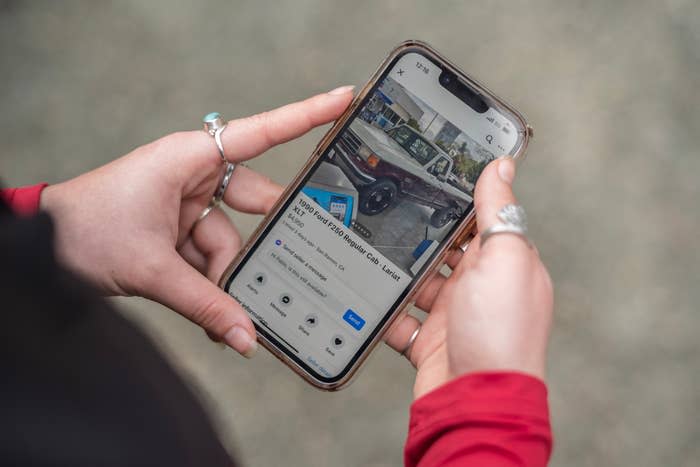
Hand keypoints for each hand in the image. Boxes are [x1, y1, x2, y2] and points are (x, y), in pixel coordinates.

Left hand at [40, 86, 354, 357]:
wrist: (40, 251)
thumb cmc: (83, 232)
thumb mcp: (152, 268)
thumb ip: (206, 304)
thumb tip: (247, 337)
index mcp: (189, 158)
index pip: (261, 133)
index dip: (307, 116)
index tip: (345, 99)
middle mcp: (193, 175)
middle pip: (253, 204)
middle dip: (260, 246)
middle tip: (288, 268)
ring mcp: (187, 203)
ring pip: (231, 242)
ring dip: (224, 280)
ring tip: (223, 319)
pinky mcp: (179, 229)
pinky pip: (212, 257)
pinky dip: (211, 286)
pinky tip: (213, 315)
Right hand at [384, 157, 553, 398]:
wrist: (474, 402)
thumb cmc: (501, 333)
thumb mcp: (504, 258)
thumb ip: (498, 211)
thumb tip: (503, 165)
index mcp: (505, 262)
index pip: (482, 220)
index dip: (460, 198)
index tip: (431, 174)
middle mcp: (481, 287)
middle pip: (444, 249)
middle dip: (420, 233)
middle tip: (390, 209)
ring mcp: (453, 314)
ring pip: (417, 281)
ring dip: (398, 270)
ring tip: (372, 247)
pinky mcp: (428, 340)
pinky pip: (400, 318)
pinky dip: (384, 309)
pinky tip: (366, 294)